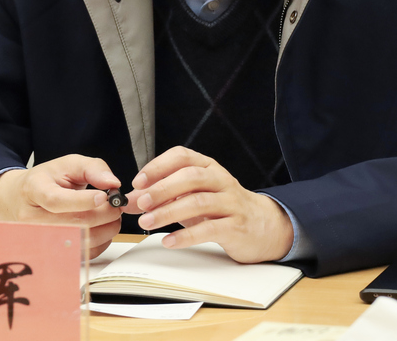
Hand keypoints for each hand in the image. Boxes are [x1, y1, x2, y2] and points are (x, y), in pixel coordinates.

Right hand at [0, 155, 122, 258]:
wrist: (21, 199)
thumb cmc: (46, 181)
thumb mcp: (67, 164)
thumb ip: (92, 168)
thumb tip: (113, 183)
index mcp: (34, 190)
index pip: (55, 200)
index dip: (82, 201)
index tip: (104, 195)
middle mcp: (32, 218)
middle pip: (73, 224)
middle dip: (104, 214)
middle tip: (116, 205)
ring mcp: (40, 239)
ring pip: (80, 242)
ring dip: (106, 230)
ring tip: (112, 216)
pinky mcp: (53, 252)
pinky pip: (83, 255)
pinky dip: (101, 242)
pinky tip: (103, 228)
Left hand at [125, 146, 293, 262]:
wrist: (263, 225)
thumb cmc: (222, 208)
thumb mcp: (193, 196)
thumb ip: (164, 196)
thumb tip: (132, 200)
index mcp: (208, 166)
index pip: (182, 156)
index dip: (158, 166)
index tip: (138, 181)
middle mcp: (221, 180)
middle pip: (190, 176)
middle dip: (162, 189)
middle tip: (141, 203)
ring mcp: (231, 202)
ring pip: (199, 202)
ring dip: (169, 212)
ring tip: (148, 223)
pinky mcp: (236, 226)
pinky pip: (210, 229)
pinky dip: (187, 235)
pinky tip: (169, 241)